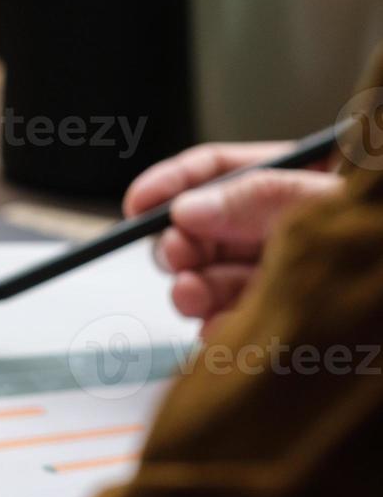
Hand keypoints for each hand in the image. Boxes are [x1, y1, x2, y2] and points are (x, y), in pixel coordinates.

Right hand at [123, 142, 341, 330]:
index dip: (172, 182)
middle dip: (181, 244)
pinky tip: (219, 328)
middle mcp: (283, 225)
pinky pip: (236, 322)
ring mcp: (282, 272)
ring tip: (190, 295)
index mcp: (297, 178)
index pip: (220, 168)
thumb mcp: (327, 201)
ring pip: (214, 276)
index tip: (138, 204)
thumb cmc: (380, 237)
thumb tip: (188, 208)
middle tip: (176, 255)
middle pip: (207, 226)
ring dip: (193, 288)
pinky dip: (219, 327)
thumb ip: (260, 199)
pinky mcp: (283, 318)